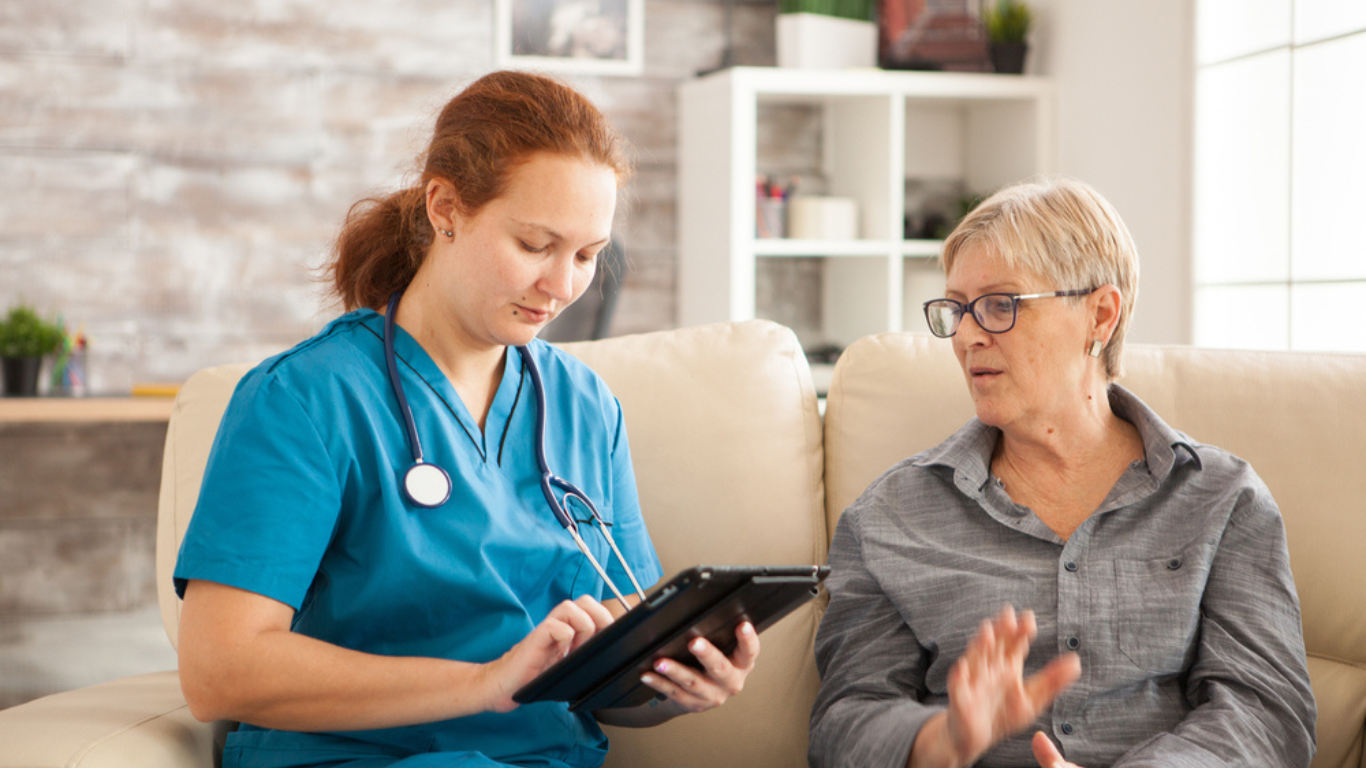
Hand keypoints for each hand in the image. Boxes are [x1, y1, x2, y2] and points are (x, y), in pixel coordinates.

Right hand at [483, 596, 614, 712]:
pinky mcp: (534, 639)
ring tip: (579, 648)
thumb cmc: (533, 678)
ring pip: (570, 607)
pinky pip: (555, 627)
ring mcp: (546, 630)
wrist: (501, 686)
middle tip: (601, 640)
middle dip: (600, 617)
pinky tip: (562, 654)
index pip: (592, 608)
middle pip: (584, 601)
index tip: (615, 637)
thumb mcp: (565, 667)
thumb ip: (581, 657)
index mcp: (567, 629)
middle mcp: (557, 625)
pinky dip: (564, 638)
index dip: (606, 617)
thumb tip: (609, 659)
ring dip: (583, 627)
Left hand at [639, 621, 759, 712]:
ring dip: (676, 671)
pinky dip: (659, 683)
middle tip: (694, 642)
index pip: (750, 652)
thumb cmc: (712, 664)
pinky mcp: (693, 704)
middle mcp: (730, 682)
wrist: (701, 695)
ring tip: (661, 662)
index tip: (743, 625)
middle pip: (720, 668)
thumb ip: (720, 634)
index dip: (748, 639)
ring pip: (693, 682)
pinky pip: (674, 692)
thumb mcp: (724, 649)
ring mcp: (712, 695)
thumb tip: (702, 608)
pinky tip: (648, 675)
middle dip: (707, 655)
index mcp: (742, 664)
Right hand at [925, 606, 1080, 766]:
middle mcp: (990, 668)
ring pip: (975, 657)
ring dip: (979, 645)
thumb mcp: (1033, 699)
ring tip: (987, 634)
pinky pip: (957, 684)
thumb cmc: (1003, 716)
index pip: (1015, 643)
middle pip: (995, 643)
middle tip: (1008, 615)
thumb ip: (1053, 680)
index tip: (1029, 619)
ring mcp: (974, 680)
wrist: (974, 739)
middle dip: (1001, 629)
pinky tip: (962, 667)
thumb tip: (1076, 661)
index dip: (1022, 630)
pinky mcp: (960, 697)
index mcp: (1008, 666)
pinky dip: (959, 675)